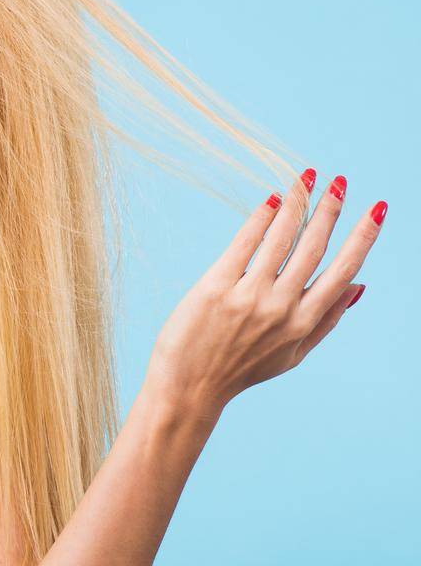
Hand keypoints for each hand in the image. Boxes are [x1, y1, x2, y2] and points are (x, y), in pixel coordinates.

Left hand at [147, 169, 386, 416]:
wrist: (189, 387)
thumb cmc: (241, 370)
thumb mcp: (293, 354)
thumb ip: (327, 320)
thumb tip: (358, 286)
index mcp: (304, 323)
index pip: (342, 271)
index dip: (362, 237)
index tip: (376, 209)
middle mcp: (281, 307)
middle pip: (313, 248)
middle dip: (330, 211)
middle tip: (339, 181)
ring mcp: (248, 296)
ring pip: (281, 240)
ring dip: (298, 204)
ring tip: (308, 177)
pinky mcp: (215, 287)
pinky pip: (243, 244)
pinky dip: (261, 219)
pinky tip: (273, 199)